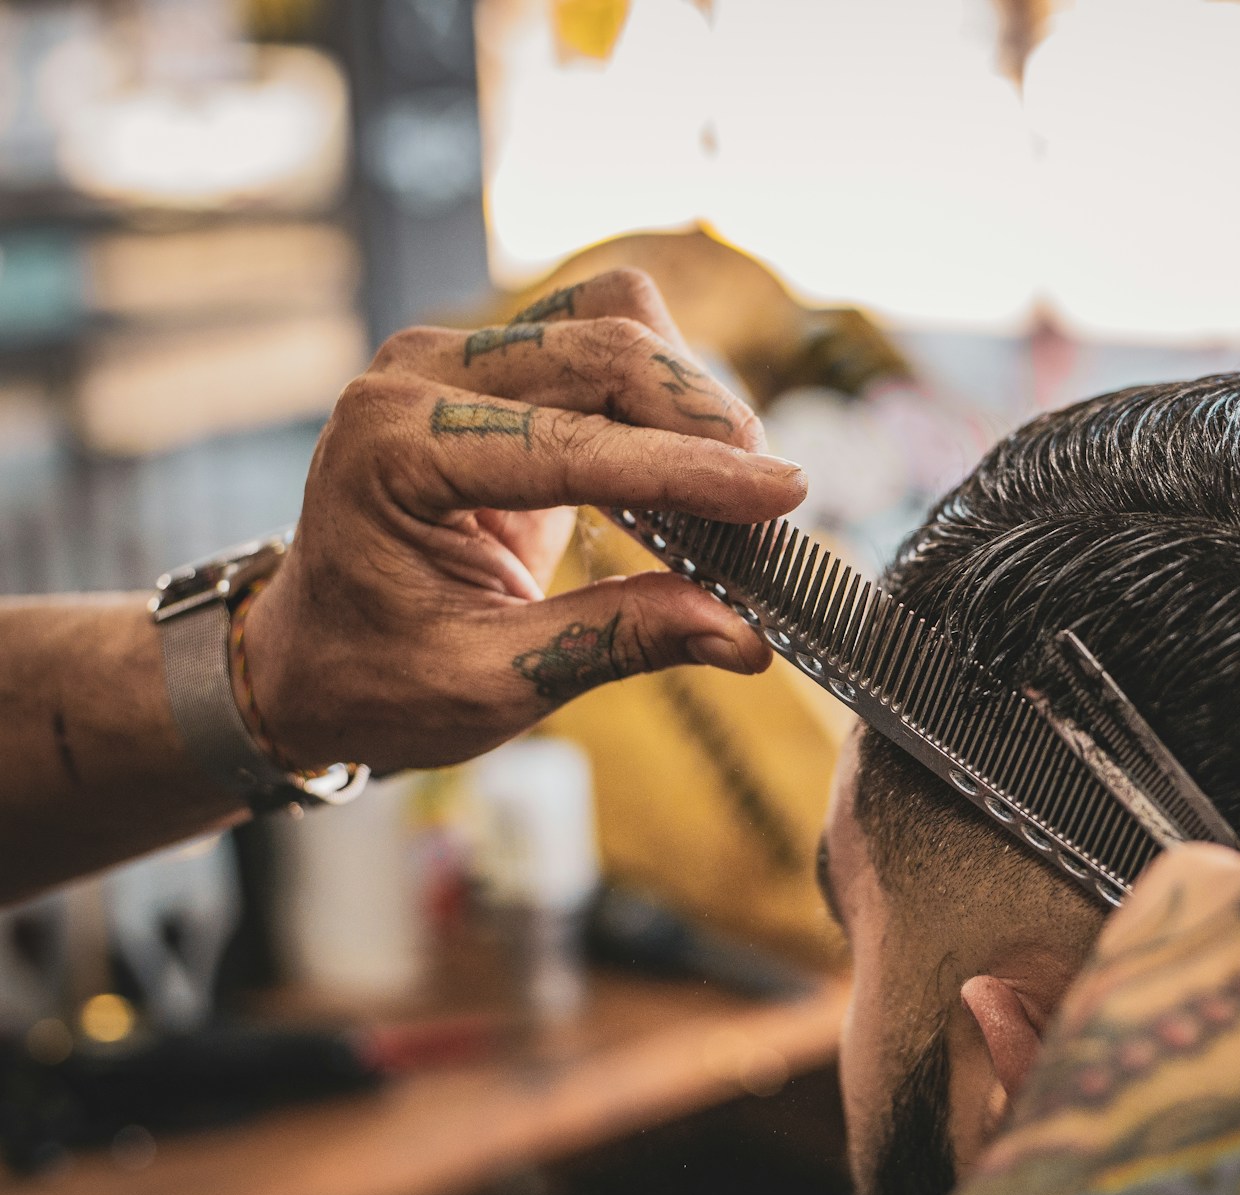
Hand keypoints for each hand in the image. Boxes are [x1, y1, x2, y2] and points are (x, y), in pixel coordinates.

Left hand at [241, 269, 806, 771]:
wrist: (309, 655)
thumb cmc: (378, 677)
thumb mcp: (492, 683)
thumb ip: (618, 642)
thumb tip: (744, 637)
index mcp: (393, 448)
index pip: (574, 442)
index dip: (690, 470)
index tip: (784, 496)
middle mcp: (419, 376)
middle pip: (603, 345)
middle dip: (702, 417)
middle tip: (771, 500)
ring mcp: (455, 360)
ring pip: (611, 319)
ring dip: (687, 391)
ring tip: (730, 482)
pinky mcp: (495, 368)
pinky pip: (602, 340)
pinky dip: (663, 392)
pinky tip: (691, 461)